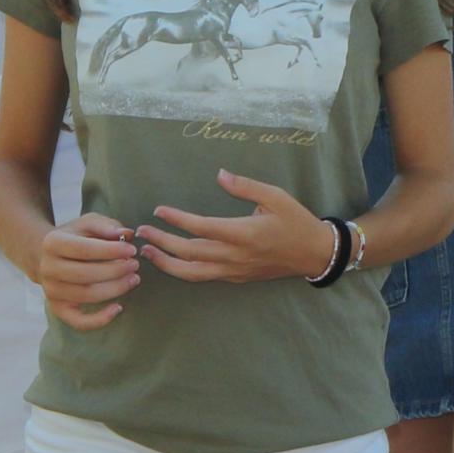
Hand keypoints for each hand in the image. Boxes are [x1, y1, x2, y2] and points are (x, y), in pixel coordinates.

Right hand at [33, 212, 140, 329]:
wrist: (49, 256)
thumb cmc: (76, 238)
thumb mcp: (89, 223)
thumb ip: (107, 225)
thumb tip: (127, 234)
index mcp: (52, 243)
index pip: (84, 249)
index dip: (111, 251)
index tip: (132, 250)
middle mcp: (47, 268)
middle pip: (85, 274)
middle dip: (115, 270)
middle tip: (135, 265)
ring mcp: (51, 291)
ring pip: (86, 295)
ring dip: (115, 289)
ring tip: (133, 279)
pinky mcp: (58, 309)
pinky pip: (79, 322)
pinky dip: (100, 319)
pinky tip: (118, 308)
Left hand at [140, 171, 338, 285]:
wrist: (314, 254)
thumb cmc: (296, 221)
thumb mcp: (275, 196)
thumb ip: (245, 186)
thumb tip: (220, 174)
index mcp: (243, 233)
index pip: (201, 228)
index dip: (177, 220)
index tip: (158, 211)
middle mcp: (235, 256)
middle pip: (189, 253)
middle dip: (161, 242)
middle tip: (140, 233)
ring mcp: (234, 271)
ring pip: (192, 273)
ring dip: (166, 263)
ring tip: (147, 252)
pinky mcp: (236, 278)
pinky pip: (204, 277)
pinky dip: (183, 271)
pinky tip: (171, 261)